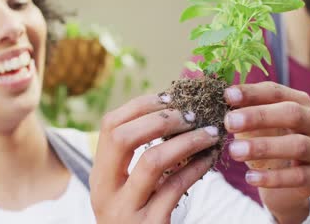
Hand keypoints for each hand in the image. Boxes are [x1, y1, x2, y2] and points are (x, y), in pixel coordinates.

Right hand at [90, 94, 219, 223]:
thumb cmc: (135, 216)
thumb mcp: (125, 188)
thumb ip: (136, 157)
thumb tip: (171, 111)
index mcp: (99, 174)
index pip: (109, 125)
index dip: (140, 105)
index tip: (169, 97)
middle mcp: (105, 190)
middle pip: (123, 137)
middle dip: (160, 118)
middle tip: (191, 114)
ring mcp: (125, 210)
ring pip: (153, 161)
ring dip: (186, 141)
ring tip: (210, 132)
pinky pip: (176, 187)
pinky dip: (196, 168)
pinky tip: (210, 158)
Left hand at [224, 82, 309, 223]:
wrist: (284, 183)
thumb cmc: (265, 142)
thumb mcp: (251, 125)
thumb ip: (240, 111)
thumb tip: (217, 97)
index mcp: (298, 102)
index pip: (276, 91)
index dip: (251, 93)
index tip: (227, 95)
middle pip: (292, 113)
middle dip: (258, 116)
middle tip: (229, 122)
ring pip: (297, 145)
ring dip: (263, 147)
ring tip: (233, 151)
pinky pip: (298, 176)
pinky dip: (272, 178)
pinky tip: (250, 178)